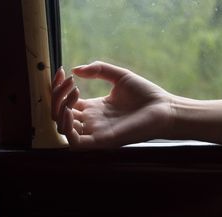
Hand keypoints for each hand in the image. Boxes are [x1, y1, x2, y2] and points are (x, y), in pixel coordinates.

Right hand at [51, 61, 176, 148]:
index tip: (62, 71)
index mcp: (94, 109)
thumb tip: (76, 69)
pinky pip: (75, 142)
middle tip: (67, 81)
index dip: (59, 88)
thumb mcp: (119, 76)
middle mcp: (91, 122)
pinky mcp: (102, 141)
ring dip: (59, 110)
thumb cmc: (146, 95)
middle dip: (57, 96)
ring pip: (62, 129)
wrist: (165, 109)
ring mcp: (95, 132)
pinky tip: (69, 110)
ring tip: (72, 93)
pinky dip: (66, 127)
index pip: (66, 102)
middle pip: (60, 114)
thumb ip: (98, 70)